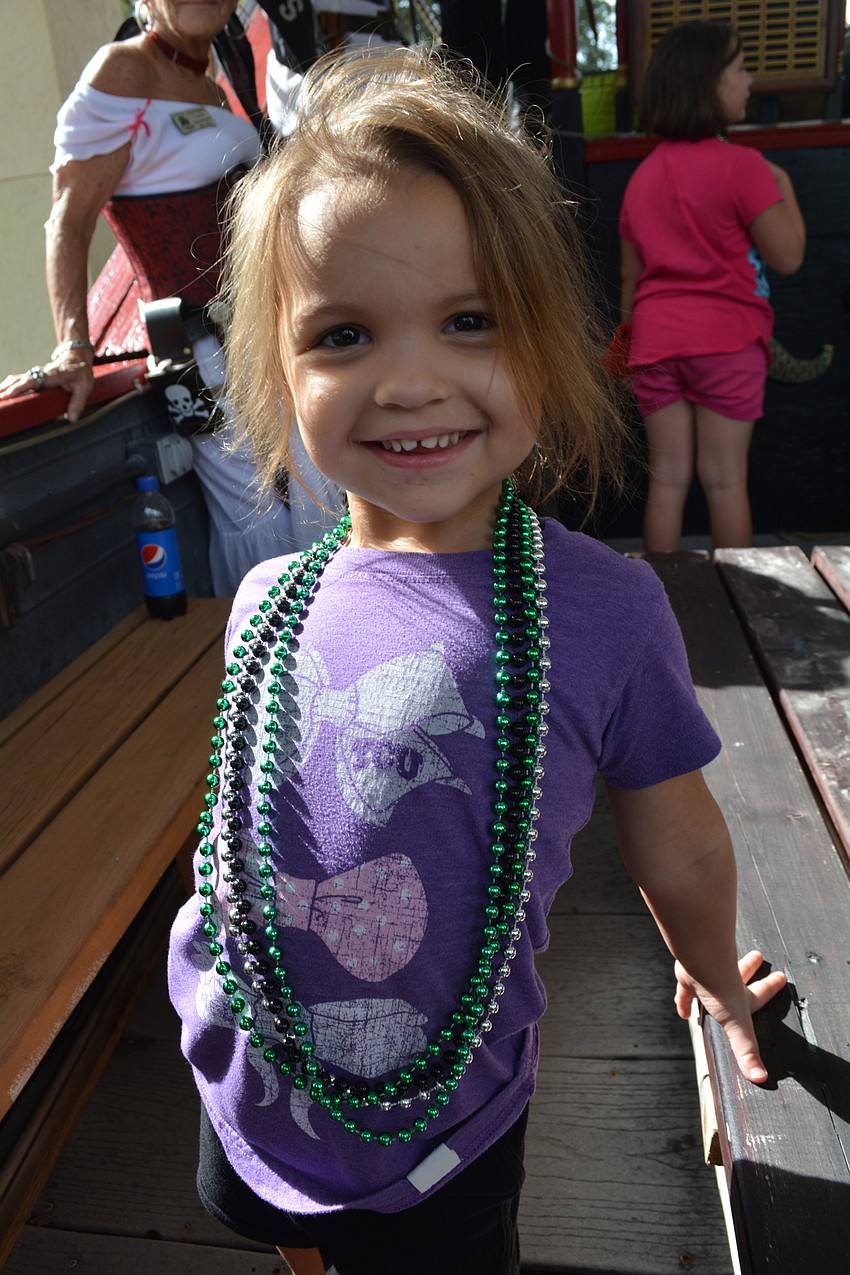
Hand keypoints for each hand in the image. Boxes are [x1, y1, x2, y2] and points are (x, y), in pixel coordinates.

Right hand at [0, 355, 93, 421]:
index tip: (7, 395)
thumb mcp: (84, 387)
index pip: (31, 382)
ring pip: (16, 380)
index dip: (18, 388)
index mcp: (50, 376)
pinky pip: (18, 381)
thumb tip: (71, 419)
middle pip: (18, 381)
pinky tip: (2, 392)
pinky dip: (8, 386)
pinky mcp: (34, 377)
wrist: (76, 357)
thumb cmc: (80, 373)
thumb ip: (77, 403)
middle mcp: (39, 374)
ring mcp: (35, 375)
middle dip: (5, 390)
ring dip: (4, 387)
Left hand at [674, 949, 786, 1083]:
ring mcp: (707, 979)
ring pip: (715, 979)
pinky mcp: (687, 978)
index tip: (782, 977)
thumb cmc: (722, 991)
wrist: (699, 960)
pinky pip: (685, 991)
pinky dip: (684, 1001)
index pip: (761, 995)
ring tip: (718, 984)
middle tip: (758, 957)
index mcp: (742, 998)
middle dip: (751, 969)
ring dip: (719, 979)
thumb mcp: (738, 1025)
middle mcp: (727, 985)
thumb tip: (761, 1077)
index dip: (771, 988)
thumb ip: (747, 1052)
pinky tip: (682, 1013)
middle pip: (742, 976)